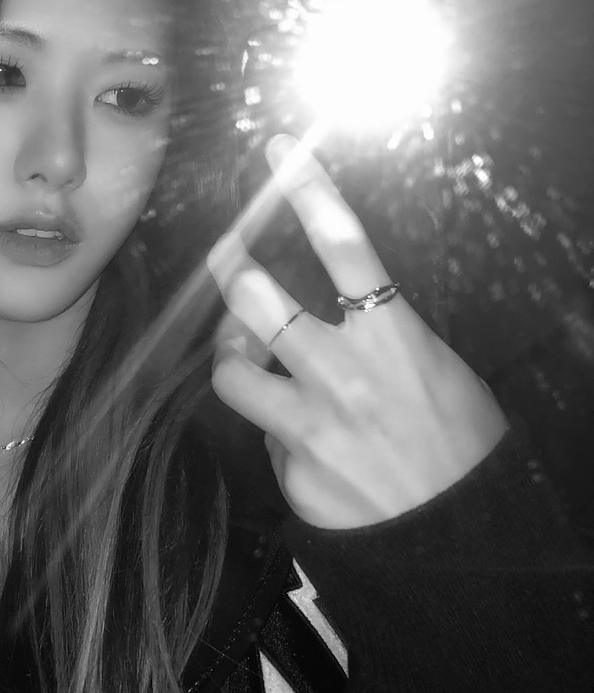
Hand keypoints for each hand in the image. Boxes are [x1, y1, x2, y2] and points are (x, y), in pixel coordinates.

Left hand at [207, 135, 507, 528]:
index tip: (278, 151)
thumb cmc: (465, 448)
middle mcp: (343, 376)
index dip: (305, 189)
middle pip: (254, 298)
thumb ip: (380, 337)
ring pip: (230, 374)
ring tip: (242, 356)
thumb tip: (333, 319)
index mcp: (393, 339)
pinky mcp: (293, 477)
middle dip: (231, 267)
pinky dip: (282, 440)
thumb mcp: (438, 369)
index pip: (344, 244)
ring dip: (231, 357)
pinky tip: (315, 456)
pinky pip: (265, 444)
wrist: (465, 540)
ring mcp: (311, 428)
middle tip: (228, 254)